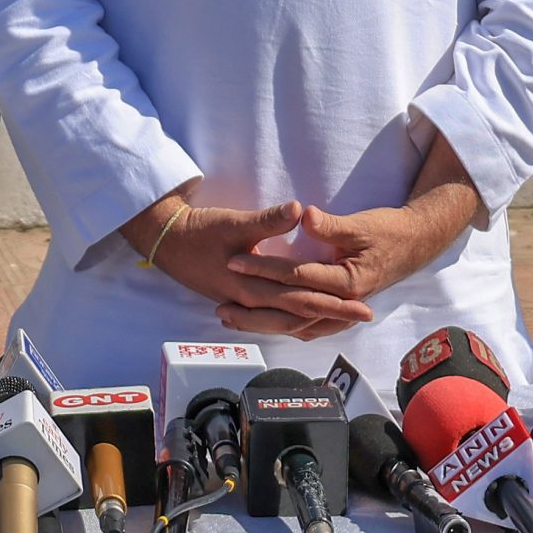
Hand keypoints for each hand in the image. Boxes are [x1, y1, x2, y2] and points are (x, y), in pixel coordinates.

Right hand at [121, 198, 376, 339]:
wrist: (166, 241)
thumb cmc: (199, 231)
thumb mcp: (234, 222)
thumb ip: (268, 220)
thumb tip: (299, 210)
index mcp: (252, 287)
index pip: (302, 300)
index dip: (334, 304)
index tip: (362, 304)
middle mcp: (249, 302)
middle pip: (299, 315)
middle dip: (333, 316)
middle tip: (365, 316)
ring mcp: (242, 303)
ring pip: (285, 321)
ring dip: (314, 320)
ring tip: (341, 320)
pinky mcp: (238, 299)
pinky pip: (271, 317)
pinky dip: (291, 320)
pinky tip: (303, 320)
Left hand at [224, 193, 472, 320]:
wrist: (415, 244)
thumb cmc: (388, 231)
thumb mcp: (361, 223)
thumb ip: (330, 224)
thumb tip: (302, 215)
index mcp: (347, 281)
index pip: (295, 276)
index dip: (263, 268)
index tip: (233, 261)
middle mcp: (343, 302)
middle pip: (290, 310)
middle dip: (254, 308)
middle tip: (220, 306)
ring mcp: (342, 310)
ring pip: (296, 324)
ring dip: (263, 324)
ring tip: (232, 319)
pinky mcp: (339, 310)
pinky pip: (307, 325)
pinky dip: (283, 326)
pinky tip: (264, 326)